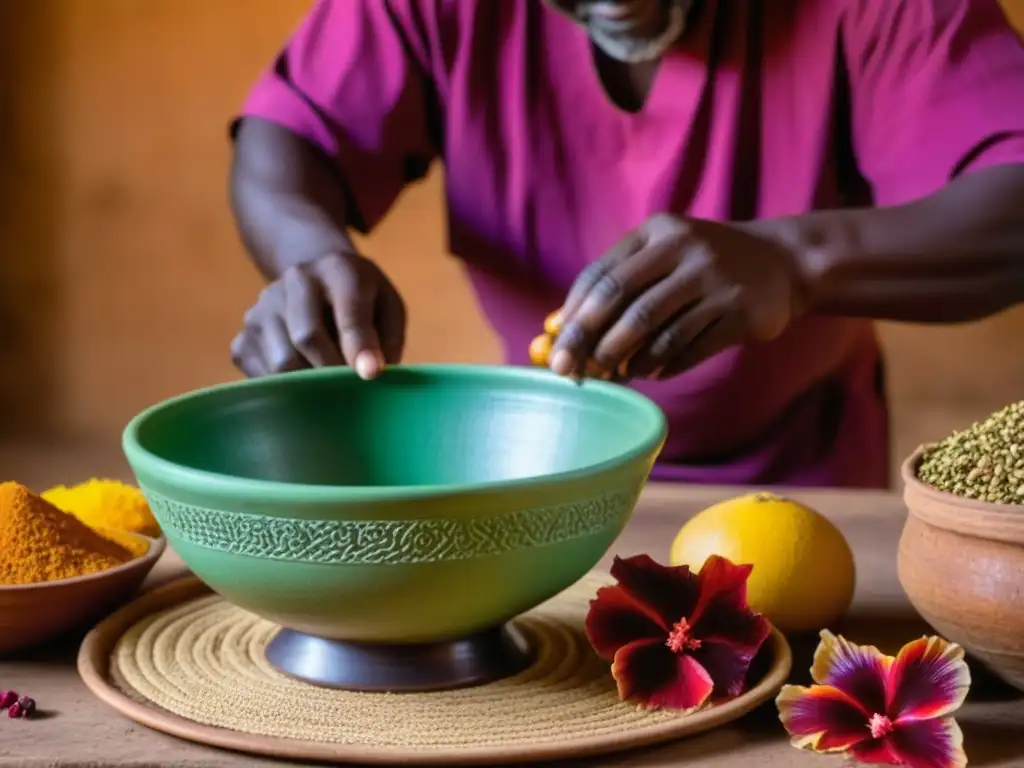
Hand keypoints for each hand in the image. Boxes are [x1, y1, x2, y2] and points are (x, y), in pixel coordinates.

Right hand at [230, 252, 405, 378]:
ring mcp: (262, 308)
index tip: (371, 375)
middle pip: (306, 336)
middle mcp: (294, 281)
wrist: (316, 280)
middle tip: (350, 391)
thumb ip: (385, 339)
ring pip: (280, 362)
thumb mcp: (388, 308)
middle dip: (332, 371)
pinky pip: (260, 375)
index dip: (360, 346)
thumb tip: (369, 375)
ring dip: (308, 385)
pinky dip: (284, 390)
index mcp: (338, 269)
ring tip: (329, 390)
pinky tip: (303, 382)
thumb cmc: (362, 301)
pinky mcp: (244, 337)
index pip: (348, 311)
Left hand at [549, 214, 806, 378]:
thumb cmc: (706, 264)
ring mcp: (714, 280)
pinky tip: (649, 374)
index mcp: (657, 232)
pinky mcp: (738, 312)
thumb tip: (564, 327)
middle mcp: (684, 249)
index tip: (555, 345)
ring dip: (624, 359)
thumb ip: (621, 283)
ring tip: (612, 375)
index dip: (573, 313)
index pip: (602, 274)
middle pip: (621, 300)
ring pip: (653, 329)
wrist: (784, 263)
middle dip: (588, 340)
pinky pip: (687, 348)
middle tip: (570, 370)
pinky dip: (661, 366)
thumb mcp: (666, 254)